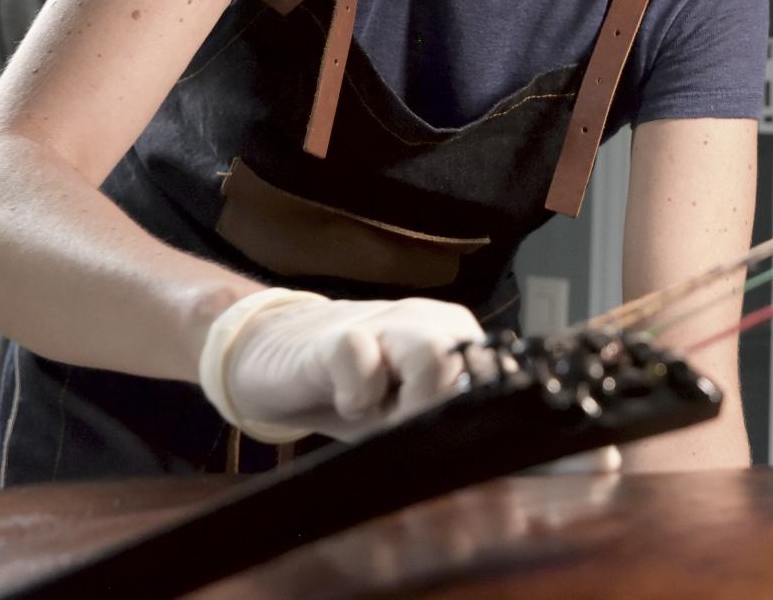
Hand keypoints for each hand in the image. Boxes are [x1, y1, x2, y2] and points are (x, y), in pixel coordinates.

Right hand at [200, 289, 484, 442]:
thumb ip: (445, 418)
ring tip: (381, 416)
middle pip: (474, 361)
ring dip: (412, 400)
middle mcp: (428, 321)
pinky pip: (362, 357)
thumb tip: (484, 450)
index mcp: (453, 339)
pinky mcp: (336, 335)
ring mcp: (384, 322)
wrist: (274, 359)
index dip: (480, 412)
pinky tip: (345, 403)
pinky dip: (357, 394)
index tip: (447, 437)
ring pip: (432, 353)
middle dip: (448, 409)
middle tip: (411, 428)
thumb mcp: (404, 413)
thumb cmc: (351, 390)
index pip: (497, 372)